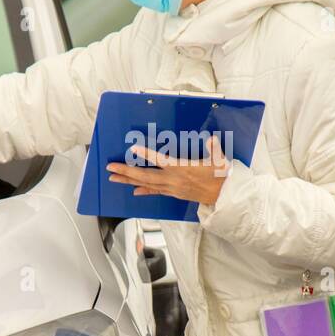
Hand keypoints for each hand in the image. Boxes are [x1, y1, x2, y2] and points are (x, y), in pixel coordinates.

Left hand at [106, 133, 229, 204]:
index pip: (161, 160)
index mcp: (182, 169)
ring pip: (146, 184)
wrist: (223, 196)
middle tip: (111, 168)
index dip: (147, 154)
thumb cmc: (221, 176)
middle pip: (145, 175)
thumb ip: (214, 148)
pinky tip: (133, 190)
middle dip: (126, 171)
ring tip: (114, 178)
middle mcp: (173, 180)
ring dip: (129, 181)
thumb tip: (212, 138)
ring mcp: (172, 188)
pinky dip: (143, 190)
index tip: (133, 149)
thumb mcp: (219, 160)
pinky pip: (155, 191)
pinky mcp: (174, 193)